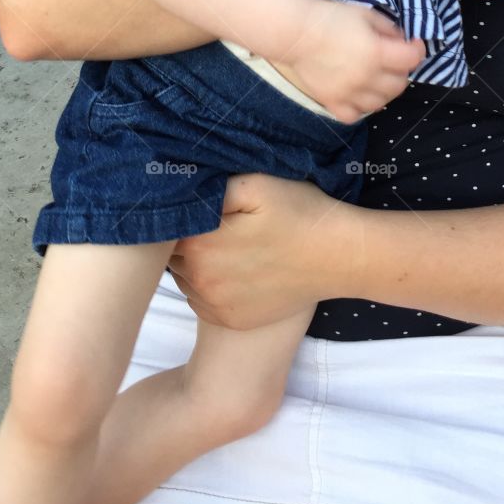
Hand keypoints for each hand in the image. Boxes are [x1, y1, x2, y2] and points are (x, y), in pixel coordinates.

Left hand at [168, 173, 355, 327]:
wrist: (338, 256)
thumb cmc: (300, 213)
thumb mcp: (257, 183)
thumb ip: (211, 189)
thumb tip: (180, 193)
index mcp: (200, 242)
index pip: (165, 227)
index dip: (178, 212)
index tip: (199, 203)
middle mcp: (200, 279)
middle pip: (171, 254)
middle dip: (184, 238)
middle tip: (217, 223)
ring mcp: (215, 304)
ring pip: (184, 277)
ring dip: (196, 262)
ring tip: (227, 244)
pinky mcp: (230, 319)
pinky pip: (202, 299)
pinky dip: (210, 284)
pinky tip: (235, 268)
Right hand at [278, 1, 424, 122]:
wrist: (295, 32)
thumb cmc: (331, 18)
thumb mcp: (365, 14)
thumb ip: (388, 29)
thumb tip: (401, 42)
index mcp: (376, 52)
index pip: (411, 59)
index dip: (417, 50)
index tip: (413, 44)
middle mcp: (366, 77)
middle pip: (399, 85)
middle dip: (401, 72)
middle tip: (393, 61)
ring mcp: (349, 93)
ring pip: (380, 103)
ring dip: (384, 91)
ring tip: (376, 78)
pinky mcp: (332, 102)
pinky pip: (355, 115)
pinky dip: (361, 107)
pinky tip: (358, 94)